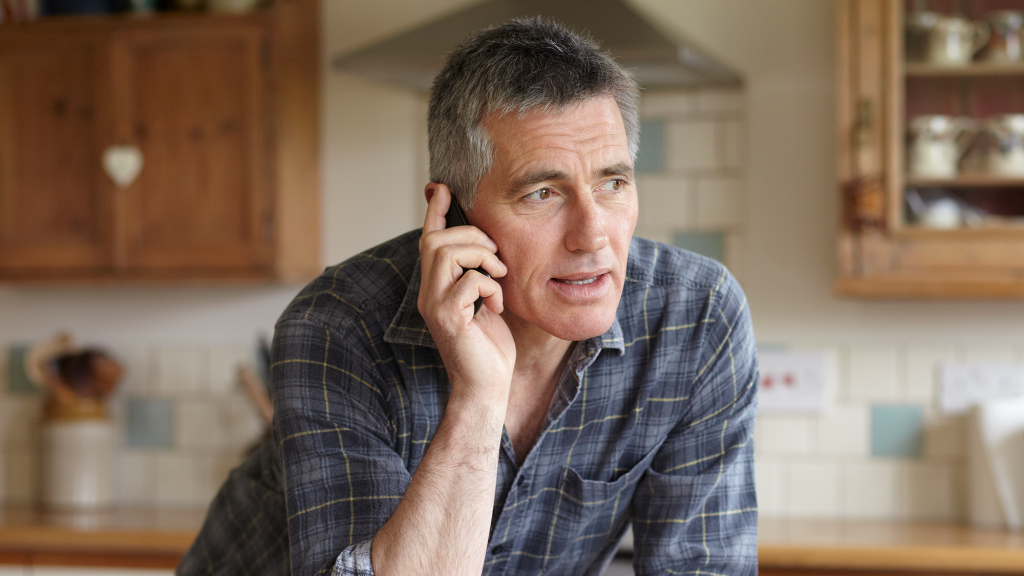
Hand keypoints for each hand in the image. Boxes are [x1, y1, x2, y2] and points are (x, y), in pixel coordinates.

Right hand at [418, 184, 515, 412]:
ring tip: (497, 278)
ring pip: (446, 253)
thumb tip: (486, 246)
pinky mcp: (448, 319)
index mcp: (436, 287)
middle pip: (435, 240)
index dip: (435, 211)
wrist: (487, 387)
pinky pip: (468, 281)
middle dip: (472, 237)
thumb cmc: (489, 346)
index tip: (441, 187)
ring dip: (481, 257)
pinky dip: (489, 287)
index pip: (429, 239)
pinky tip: (496, 305)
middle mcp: (428, 293)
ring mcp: (435, 306)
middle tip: (495, 258)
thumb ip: (479, 275)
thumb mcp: (485, 301)